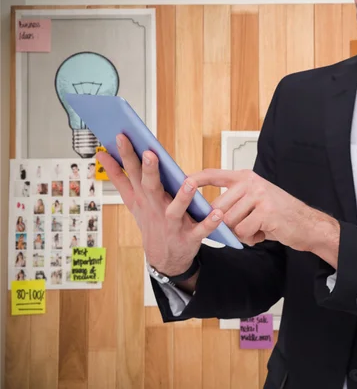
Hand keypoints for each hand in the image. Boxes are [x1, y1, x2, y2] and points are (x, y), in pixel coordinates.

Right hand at [96, 134, 222, 275]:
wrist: (164, 258)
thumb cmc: (151, 221)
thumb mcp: (132, 201)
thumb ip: (118, 177)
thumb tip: (101, 154)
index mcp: (143, 198)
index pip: (132, 173)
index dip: (126, 155)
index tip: (122, 136)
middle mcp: (156, 209)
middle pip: (151, 188)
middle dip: (149, 172)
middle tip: (149, 154)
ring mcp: (173, 224)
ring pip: (176, 210)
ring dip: (183, 197)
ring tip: (189, 183)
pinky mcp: (190, 237)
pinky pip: (201, 230)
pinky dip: (210, 223)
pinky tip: (218, 213)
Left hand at [189, 169, 340, 267]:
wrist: (306, 224)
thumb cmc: (278, 214)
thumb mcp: (256, 199)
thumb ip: (235, 201)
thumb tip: (208, 213)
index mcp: (246, 177)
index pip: (214, 175)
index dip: (196, 179)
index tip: (181, 182)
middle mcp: (251, 183)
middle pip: (218, 208)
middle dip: (225, 224)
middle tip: (243, 228)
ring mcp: (258, 195)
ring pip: (230, 222)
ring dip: (241, 232)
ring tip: (257, 228)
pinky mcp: (265, 211)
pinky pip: (243, 231)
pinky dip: (251, 238)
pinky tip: (264, 233)